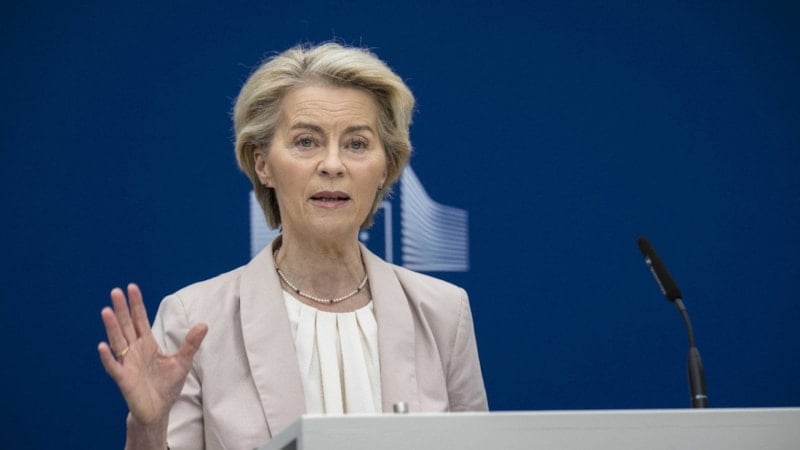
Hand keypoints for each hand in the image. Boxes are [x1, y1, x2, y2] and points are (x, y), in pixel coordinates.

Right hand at [98, 283, 207, 424]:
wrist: (158, 410)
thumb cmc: (167, 386)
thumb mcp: (182, 362)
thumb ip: (191, 344)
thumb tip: (204, 324)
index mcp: (147, 344)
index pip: (140, 319)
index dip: (136, 304)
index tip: (131, 287)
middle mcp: (135, 350)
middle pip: (127, 326)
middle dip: (122, 309)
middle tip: (115, 292)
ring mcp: (127, 364)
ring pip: (117, 341)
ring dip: (112, 327)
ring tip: (106, 311)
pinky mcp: (123, 379)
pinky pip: (113, 366)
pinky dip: (107, 357)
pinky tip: (102, 346)